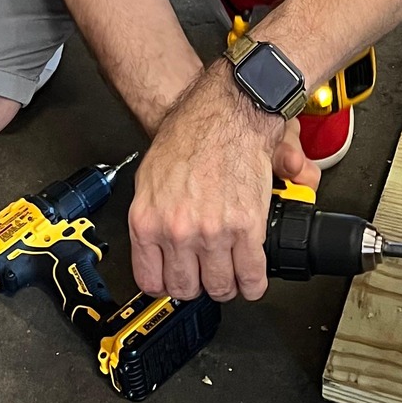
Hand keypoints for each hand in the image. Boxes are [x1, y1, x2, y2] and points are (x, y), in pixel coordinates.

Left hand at [129, 61, 291, 302]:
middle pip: (185, 288)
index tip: (175, 282)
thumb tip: (155, 245)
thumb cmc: (189, 136)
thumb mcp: (150, 178)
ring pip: (219, 287)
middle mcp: (177, 231)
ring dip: (226, 286)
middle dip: (197, 286)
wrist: (226, 114)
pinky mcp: (246, 229)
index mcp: (148, 221)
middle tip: (205, 276)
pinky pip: (251, 276)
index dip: (166, 285)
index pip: (151, 280)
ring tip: (229, 276)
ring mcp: (212, 233)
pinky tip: (251, 279)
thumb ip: (152, 217)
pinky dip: (253, 284)